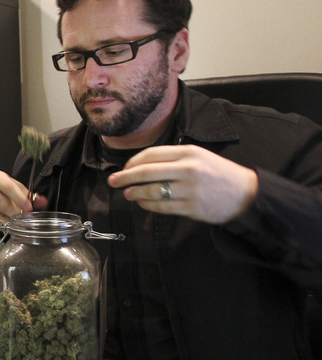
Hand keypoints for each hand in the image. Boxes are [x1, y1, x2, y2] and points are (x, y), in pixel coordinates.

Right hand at [0, 170, 48, 228]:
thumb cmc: (0, 188)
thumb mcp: (14, 187)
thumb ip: (28, 194)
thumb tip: (43, 202)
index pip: (8, 188)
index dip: (20, 199)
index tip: (29, 208)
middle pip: (3, 204)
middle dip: (16, 214)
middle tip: (25, 218)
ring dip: (9, 222)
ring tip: (17, 223)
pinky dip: (1, 225)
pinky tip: (7, 224)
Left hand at [108, 145, 257, 224]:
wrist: (247, 194)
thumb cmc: (219, 174)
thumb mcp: (199, 157)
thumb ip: (173, 159)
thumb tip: (140, 166)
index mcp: (188, 152)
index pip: (151, 155)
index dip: (132, 162)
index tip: (124, 168)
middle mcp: (188, 169)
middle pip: (146, 172)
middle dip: (125, 177)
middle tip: (113, 181)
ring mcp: (189, 189)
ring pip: (151, 191)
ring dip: (135, 193)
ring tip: (128, 194)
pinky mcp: (191, 207)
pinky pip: (162, 207)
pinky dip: (148, 205)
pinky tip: (143, 203)